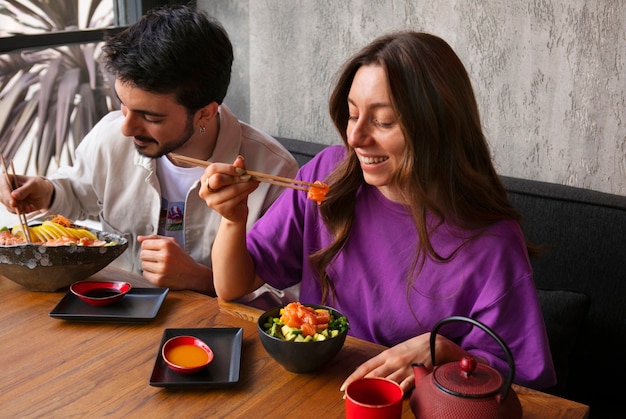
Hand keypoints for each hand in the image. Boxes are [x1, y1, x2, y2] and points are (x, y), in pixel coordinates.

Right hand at [0, 175, 53, 213]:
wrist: (44, 193)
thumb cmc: (38, 185)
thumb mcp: (33, 185)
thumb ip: (24, 190)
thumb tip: (14, 196)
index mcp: (7, 179)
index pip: (2, 186)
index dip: (6, 195)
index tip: (13, 203)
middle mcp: (5, 189)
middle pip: (3, 198)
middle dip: (11, 205)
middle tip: (21, 208)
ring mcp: (8, 198)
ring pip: (8, 206)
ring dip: (19, 209)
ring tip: (30, 206)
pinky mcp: (13, 206)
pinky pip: (15, 211)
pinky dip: (23, 211)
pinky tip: (31, 207)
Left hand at [137, 234, 213, 293]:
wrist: (193, 274)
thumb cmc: (182, 258)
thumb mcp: (173, 243)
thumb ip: (155, 238)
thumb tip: (139, 238)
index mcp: (167, 245)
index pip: (144, 244)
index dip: (148, 247)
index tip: (155, 250)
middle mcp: (164, 256)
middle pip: (142, 254)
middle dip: (148, 256)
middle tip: (157, 259)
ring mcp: (162, 269)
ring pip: (143, 265)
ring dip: (149, 265)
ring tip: (159, 266)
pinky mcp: (159, 280)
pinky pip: (145, 275)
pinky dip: (150, 274)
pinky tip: (159, 273)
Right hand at [199, 155, 257, 223]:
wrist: (236, 211)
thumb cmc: (233, 192)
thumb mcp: (235, 178)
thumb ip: (237, 168)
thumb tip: (239, 159)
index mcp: (206, 178)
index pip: (213, 169)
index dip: (228, 168)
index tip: (241, 170)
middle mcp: (205, 190)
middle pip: (217, 179)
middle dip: (236, 177)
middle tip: (248, 176)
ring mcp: (212, 201)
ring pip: (231, 190)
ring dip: (246, 185)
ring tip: (254, 182)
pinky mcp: (221, 209)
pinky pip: (236, 199)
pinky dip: (246, 192)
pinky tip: (251, 189)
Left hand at [340, 333, 475, 394]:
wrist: (436, 343)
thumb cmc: (415, 348)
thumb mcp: (396, 351)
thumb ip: (385, 362)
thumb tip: (373, 374)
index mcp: (386, 354)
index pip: (365, 367)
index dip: (353, 377)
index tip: (344, 387)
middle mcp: (393, 361)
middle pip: (372, 377)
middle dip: (360, 388)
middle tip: (350, 397)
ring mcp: (404, 369)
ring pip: (386, 383)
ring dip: (375, 393)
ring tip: (366, 402)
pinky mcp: (415, 375)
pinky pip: (404, 387)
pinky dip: (396, 393)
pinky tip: (389, 400)